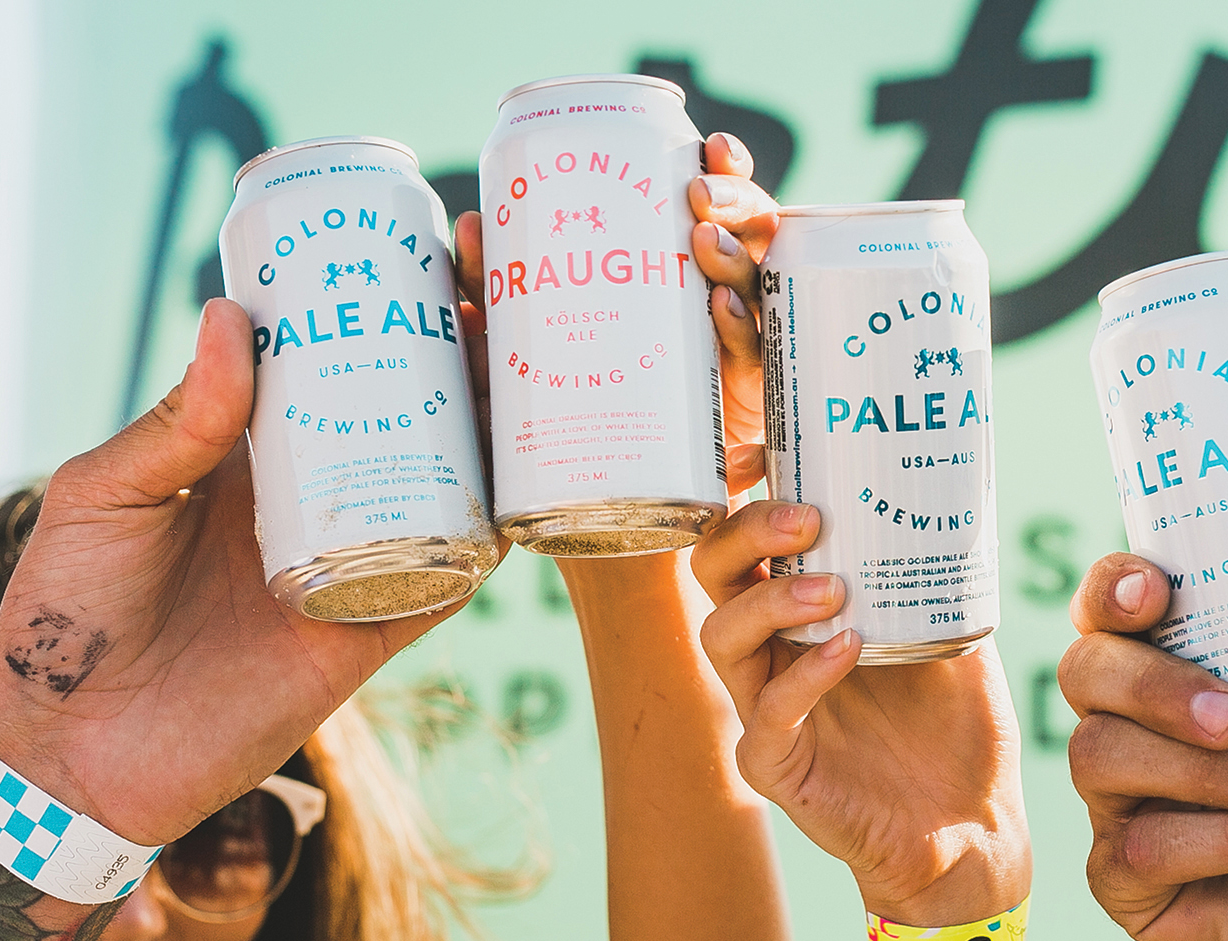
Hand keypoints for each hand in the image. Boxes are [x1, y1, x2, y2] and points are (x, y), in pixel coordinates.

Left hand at [0, 300, 479, 843]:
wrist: (75, 758)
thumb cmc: (65, 618)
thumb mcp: (102, 497)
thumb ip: (174, 424)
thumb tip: (231, 318)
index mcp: (248, 453)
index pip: (334, 364)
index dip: (382, 309)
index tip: (420, 248)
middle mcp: (314, 498)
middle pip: (409, 411)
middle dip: (460, 351)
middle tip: (491, 290)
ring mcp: (351, 562)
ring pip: (446, 482)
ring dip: (495, 427)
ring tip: (529, 364)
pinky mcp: (372, 633)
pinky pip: (450, 576)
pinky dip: (492, 531)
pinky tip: (528, 480)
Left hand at [451, 132, 778, 501]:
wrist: (594, 509)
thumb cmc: (561, 415)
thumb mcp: (520, 350)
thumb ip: (498, 294)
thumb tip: (472, 224)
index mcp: (681, 271)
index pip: (717, 208)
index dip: (725, 170)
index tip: (711, 144)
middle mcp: (717, 299)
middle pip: (747, 233)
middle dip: (734, 200)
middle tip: (698, 190)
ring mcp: (731, 348)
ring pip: (755, 284)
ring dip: (734, 254)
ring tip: (702, 239)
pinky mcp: (736, 401)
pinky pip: (750, 357)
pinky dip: (737, 327)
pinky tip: (718, 306)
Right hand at [692, 500, 1029, 924]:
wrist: (973, 823)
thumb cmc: (956, 725)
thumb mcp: (952, 624)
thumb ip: (934, 568)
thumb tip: (955, 482)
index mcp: (797, 612)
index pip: (741, 540)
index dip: (740, 493)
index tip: (766, 453)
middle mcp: (769, 653)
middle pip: (713, 573)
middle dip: (748, 532)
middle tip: (807, 517)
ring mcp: (765, 710)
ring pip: (721, 636)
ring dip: (772, 599)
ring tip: (834, 589)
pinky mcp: (776, 767)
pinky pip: (766, 716)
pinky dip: (803, 677)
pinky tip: (847, 651)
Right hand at [1062, 537, 1227, 940]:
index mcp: (1196, 662)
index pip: (1114, 602)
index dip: (1112, 585)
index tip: (1155, 592)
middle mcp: (1143, 725)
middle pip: (1083, 668)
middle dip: (1153, 684)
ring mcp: (1126, 803)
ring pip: (1097, 754)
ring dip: (1201, 772)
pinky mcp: (1126, 880)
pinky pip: (1137, 843)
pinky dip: (1222, 839)